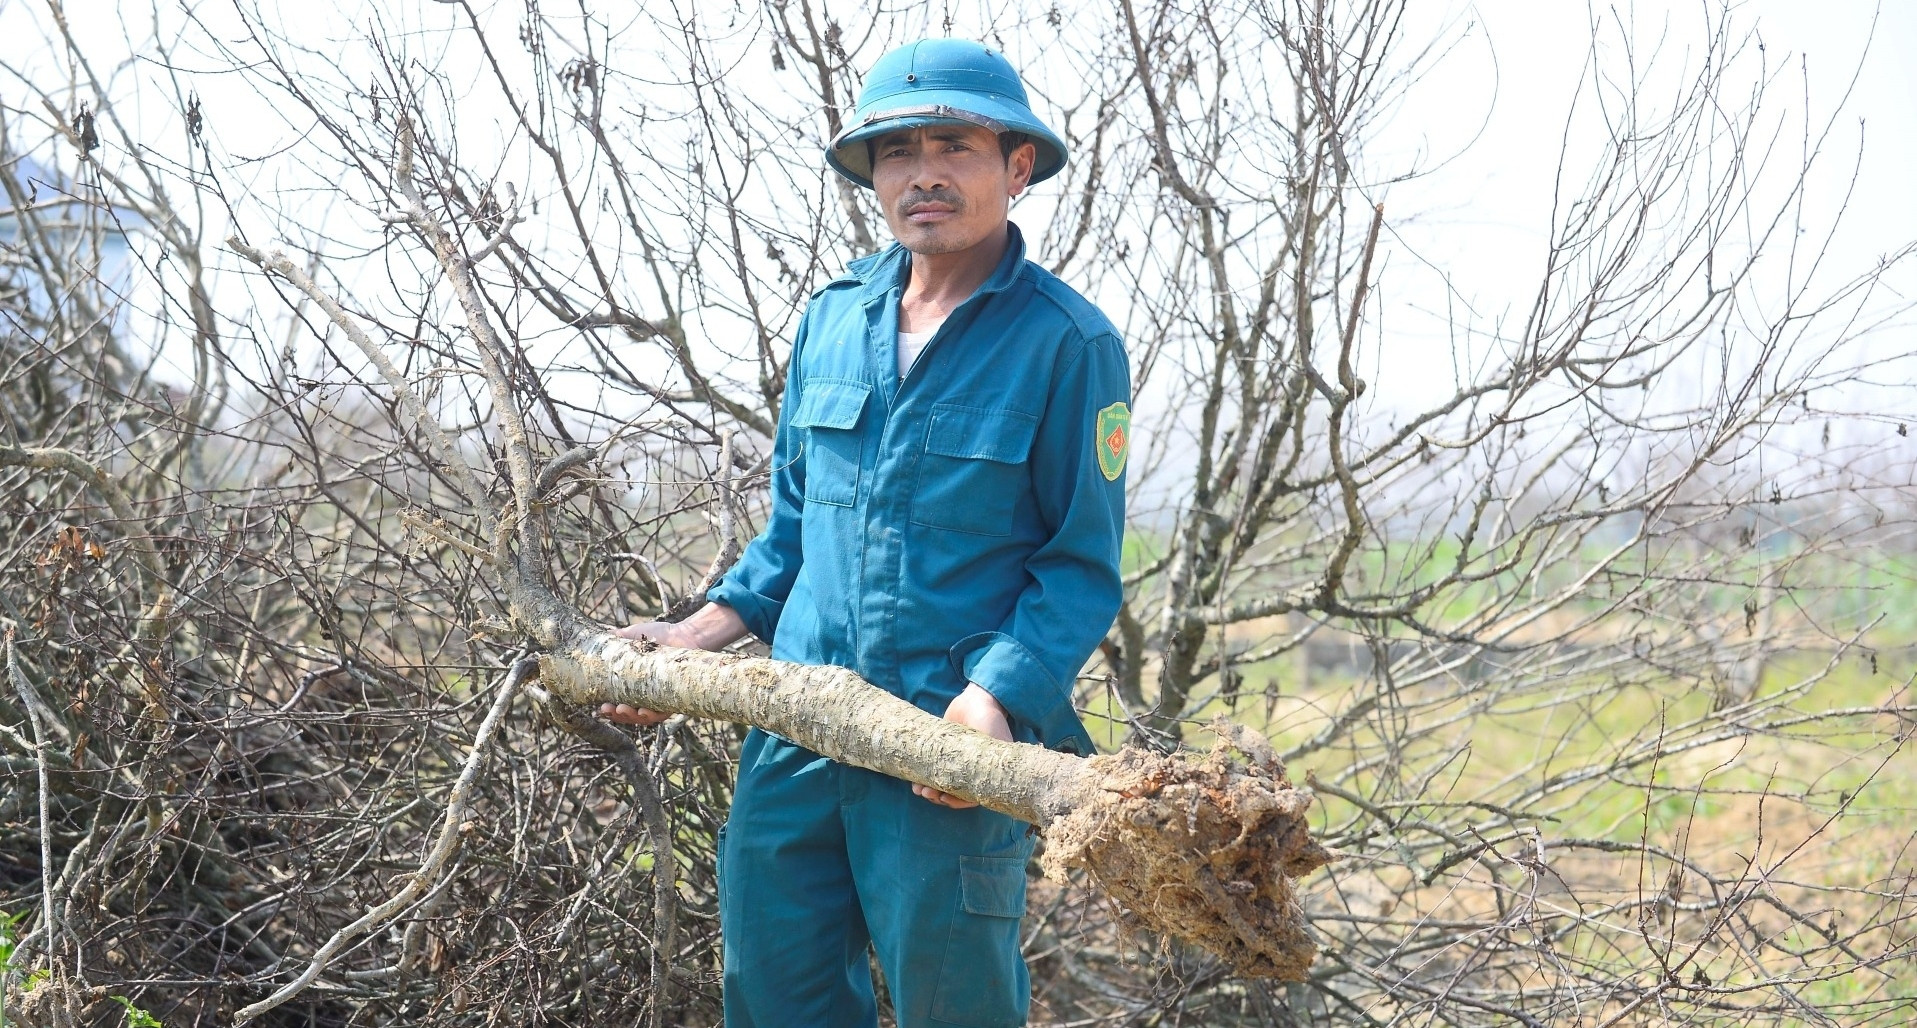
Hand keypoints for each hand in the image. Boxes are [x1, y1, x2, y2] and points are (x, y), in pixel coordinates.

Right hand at [598, 621, 699, 726]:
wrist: (684, 633)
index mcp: (633, 686)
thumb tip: (597, 636)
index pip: (618, 705)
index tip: (600, 708)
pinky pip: (664, 713)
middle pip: (630, 716)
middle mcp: (646, 696)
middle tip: (609, 709)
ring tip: (623, 710)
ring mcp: (661, 698)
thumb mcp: (632, 636)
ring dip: (632, 717)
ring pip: (645, 718)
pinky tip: (644, 711)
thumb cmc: (658, 635)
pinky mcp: (676, 698)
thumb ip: (615, 638)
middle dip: (618, 716)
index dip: (609, 711)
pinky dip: (653, 715)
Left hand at [914, 683, 1012, 808]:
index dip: (958, 802)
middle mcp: (972, 772)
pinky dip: (924, 778)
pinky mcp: (944, 754)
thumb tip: (974, 794)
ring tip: (919, 790)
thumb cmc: (990, 721)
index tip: (944, 798)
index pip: (972, 797)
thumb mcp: (994, 742)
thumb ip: (986, 765)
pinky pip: (933, 771)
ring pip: (943, 785)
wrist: (978, 698)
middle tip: (928, 793)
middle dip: (940, 797)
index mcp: (986, 774)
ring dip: (930, 791)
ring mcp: (957, 763)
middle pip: (955, 794)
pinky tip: (914, 782)